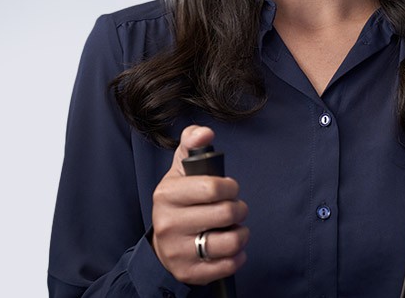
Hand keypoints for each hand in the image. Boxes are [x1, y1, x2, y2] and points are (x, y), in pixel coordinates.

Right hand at [150, 125, 249, 284]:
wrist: (163, 242)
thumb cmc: (179, 200)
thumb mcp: (180, 169)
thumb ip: (192, 144)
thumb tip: (205, 132)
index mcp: (166, 194)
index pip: (212, 188)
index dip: (230, 187)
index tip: (230, 189)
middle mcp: (168, 224)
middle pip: (225, 214)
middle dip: (239, 209)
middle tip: (236, 209)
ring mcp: (177, 251)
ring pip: (228, 243)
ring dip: (241, 234)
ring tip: (236, 229)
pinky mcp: (188, 272)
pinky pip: (226, 266)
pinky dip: (237, 257)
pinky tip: (232, 249)